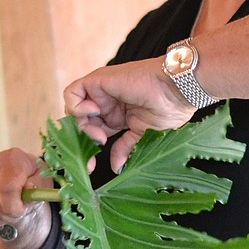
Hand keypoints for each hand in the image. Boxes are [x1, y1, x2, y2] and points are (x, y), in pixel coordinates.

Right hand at [0, 148, 53, 248]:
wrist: (17, 181)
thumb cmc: (32, 184)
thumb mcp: (42, 185)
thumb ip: (38, 188)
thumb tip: (29, 188)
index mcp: (13, 158)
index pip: (7, 188)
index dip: (14, 207)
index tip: (21, 211)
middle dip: (5, 216)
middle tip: (13, 215)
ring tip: (4, 214)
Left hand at [63, 58, 195, 172]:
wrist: (175, 91)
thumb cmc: (168, 109)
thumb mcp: (142, 135)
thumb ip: (124, 148)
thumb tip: (116, 167)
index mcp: (117, 116)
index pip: (93, 132)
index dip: (89, 149)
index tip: (91, 167)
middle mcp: (106, 104)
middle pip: (80, 123)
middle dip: (82, 141)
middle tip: (93, 154)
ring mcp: (101, 92)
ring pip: (73, 110)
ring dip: (82, 126)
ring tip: (99, 133)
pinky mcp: (97, 80)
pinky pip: (72, 93)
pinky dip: (76, 105)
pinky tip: (94, 112)